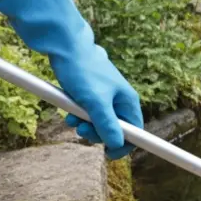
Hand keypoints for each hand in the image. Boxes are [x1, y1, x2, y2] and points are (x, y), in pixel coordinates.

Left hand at [56, 45, 142, 160]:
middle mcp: (119, 99)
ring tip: (72, 119)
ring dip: (85, 125)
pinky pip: (88, 112)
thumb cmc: (82, 71)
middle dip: (98, 134)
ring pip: (99, 121)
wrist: (64, 46)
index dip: (125, 145)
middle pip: (115, 128)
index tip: (109, 154)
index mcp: (128, 100)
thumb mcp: (95, 102)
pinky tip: (69, 111)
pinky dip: (79, 115)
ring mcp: (105, 95)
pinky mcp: (90, 91)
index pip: (136, 131)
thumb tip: (117, 144)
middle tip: (82, 131)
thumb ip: (107, 124)